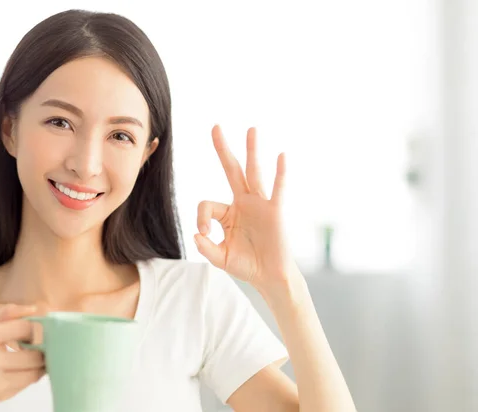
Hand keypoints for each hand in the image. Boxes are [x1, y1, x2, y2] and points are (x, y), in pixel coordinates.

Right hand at [0, 304, 44, 407]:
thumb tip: (34, 309)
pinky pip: (27, 383)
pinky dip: (32, 374)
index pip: (25, 328)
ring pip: (35, 371)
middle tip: (43, 345)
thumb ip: (8, 315)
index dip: (36, 328)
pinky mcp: (0, 395)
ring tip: (37, 356)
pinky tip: (26, 368)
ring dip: (41, 364)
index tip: (36, 330)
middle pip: (34, 354)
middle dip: (42, 349)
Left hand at [194, 125, 299, 291]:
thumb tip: (197, 234)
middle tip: (215, 127)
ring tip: (251, 129)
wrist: (270, 277)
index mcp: (228, 213)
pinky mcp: (275, 212)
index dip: (201, 218)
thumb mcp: (220, 258)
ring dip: (252, 151)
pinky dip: (280, 173)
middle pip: (231, 170)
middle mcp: (243, 202)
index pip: (207, 204)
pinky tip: (281, 156)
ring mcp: (260, 205)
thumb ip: (206, 248)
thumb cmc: (246, 265)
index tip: (204, 234)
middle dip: (223, 149)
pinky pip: (277, 189)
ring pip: (253, 173)